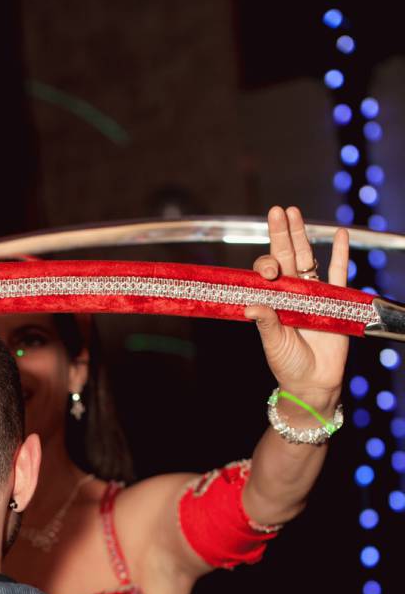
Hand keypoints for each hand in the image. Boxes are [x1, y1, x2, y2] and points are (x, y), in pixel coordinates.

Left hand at [246, 206, 348, 414]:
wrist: (314, 383)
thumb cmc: (289, 365)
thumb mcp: (274, 345)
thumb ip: (266, 324)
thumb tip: (252, 305)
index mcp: (272, 301)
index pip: (267, 274)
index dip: (267, 266)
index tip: (269, 272)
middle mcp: (291, 292)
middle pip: (286, 256)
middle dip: (282, 233)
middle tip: (278, 210)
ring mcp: (313, 294)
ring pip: (308, 258)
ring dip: (303, 236)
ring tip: (295, 212)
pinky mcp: (335, 300)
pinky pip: (339, 273)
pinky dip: (340, 253)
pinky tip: (340, 233)